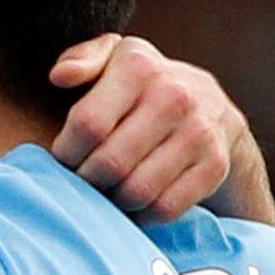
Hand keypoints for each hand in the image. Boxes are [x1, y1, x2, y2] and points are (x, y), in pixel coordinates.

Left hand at [48, 34, 251, 221]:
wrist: (209, 104)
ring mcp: (200, 132)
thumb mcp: (112, 59)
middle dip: (86, 180)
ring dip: (112, 200)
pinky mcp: (215, 165)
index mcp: (140, 67)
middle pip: (108, 164)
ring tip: (108, 188)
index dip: (66, 151)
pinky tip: (134, 201)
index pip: (88, 125)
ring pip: (135, 191)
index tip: (66, 156)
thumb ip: (82, 59)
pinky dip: (141, 214)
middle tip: (85, 178)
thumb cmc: (141, 86)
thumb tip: (59, 76)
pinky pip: (164, 208)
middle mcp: (175, 96)